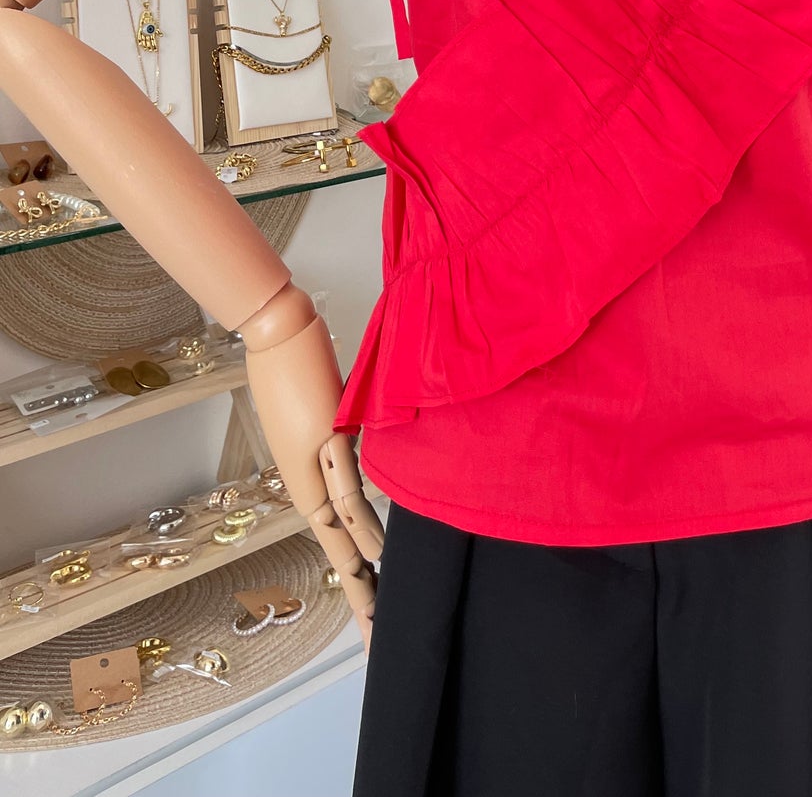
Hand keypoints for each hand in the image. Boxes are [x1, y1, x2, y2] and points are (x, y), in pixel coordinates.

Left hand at [244, 302, 384, 646]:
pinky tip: (375, 546)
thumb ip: (344, 438)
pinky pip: (346, 487)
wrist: (276, 329)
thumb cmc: (296, 361)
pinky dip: (362, 519)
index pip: (336, 539)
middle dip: (360, 594)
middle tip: (374, 638)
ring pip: (343, 526)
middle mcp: (310, 478)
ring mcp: (316, 460)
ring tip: (379, 607)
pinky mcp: (325, 436)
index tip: (371, 615)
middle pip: (338, 549)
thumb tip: (363, 449)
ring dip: (363, 566)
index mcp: (308, 478)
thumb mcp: (324, 412)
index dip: (355, 579)